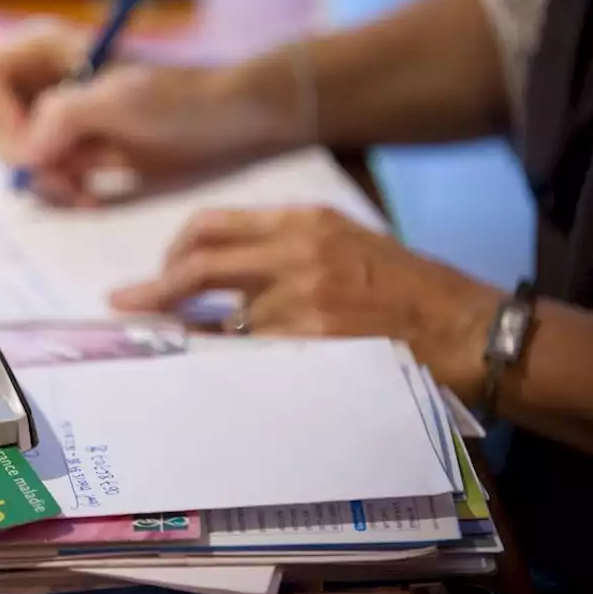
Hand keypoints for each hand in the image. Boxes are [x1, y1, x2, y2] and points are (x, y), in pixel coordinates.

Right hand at [0, 19, 306, 206]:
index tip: (31, 151)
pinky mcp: (70, 151)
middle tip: (66, 175)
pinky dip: (61, 193)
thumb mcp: (125, 100)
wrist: (233, 121)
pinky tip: (93, 194)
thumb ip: (66, 116)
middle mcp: (38, 81)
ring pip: (12, 160)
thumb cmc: (185, 97)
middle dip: (22, 160)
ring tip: (87, 187)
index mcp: (42, 50)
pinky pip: (40, 180)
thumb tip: (26, 152)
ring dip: (45, 183)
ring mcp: (52, 119)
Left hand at [109, 205, 503, 400]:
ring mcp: (303, 296)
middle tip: (126, 306)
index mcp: (303, 221)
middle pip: (199, 263)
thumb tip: (222, 275)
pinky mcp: (313, 340)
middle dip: (154, 288)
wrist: (466, 327)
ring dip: (189, 334)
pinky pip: (248, 354)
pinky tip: (216, 373)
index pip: (212, 225)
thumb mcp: (346, 244)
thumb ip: (285, 250)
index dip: (172, 250)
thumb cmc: (407, 290)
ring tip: (172, 347)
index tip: (153, 272)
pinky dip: (225, 363)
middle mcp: (296, 250)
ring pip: (217, 316)